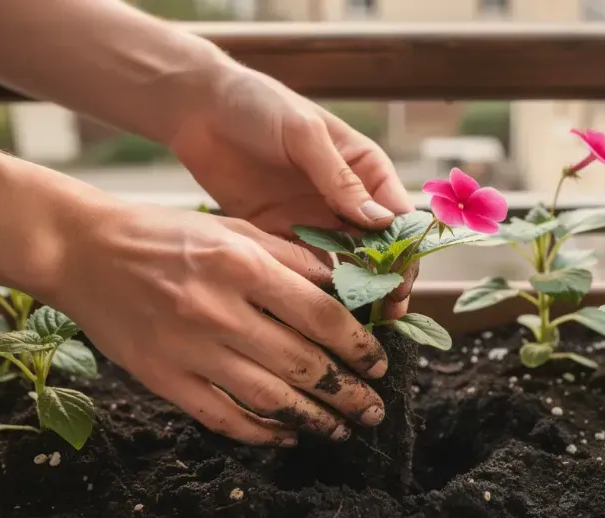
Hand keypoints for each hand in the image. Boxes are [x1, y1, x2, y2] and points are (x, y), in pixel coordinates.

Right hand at [53, 202, 386, 445]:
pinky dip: (261, 432)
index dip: (361, 347)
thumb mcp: (233, 228)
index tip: (379, 364)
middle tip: (372, 409)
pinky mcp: (164, 379)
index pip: (323, 317)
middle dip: (349, 394)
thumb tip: (345, 287)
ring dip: (314, 421)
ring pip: (270, 399)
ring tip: (339, 429)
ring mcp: (190, 350)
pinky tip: (285, 436)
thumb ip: (290, 257)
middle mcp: (220, 311)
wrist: (81, 250)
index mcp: (243, 266)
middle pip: (305, 365)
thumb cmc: (162, 234)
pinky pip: (223, 417)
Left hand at [169, 63, 417, 318]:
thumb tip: (382, 220)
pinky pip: (303, 268)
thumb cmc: (259, 105)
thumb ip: (339, 177)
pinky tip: (315, 314)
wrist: (198, 108)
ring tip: (357, 324)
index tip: (402, 282)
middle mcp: (345, 199)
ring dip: (353, 292)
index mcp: (365, 169)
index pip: (399, 216)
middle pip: (378, 249)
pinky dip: (311, 291)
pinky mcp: (280, 235)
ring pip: (344, 265)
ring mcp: (313, 219)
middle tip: (387, 314)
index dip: (405, 251)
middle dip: (385, 281)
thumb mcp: (304, 134)